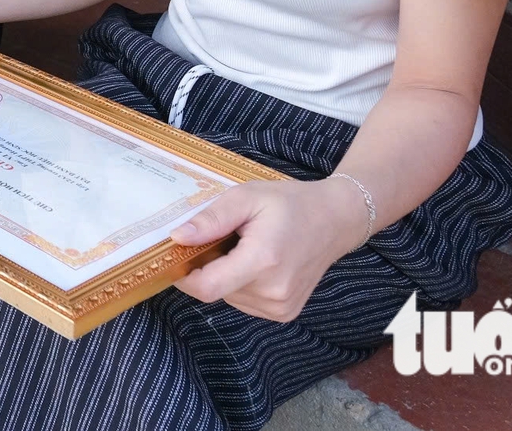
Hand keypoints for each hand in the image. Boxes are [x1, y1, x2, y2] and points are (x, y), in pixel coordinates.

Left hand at [169, 176, 372, 321]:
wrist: (335, 221)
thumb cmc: (290, 204)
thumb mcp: (246, 198)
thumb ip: (212, 219)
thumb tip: (177, 238)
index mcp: (263, 261)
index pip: (207, 287)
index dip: (183, 275)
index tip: (176, 255)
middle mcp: (273, 292)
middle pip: (215, 290)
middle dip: (208, 266)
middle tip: (224, 238)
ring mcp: (281, 307)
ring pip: (228, 296)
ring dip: (225, 274)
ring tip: (245, 247)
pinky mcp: (284, 313)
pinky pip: (244, 301)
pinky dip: (240, 283)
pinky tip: (257, 262)